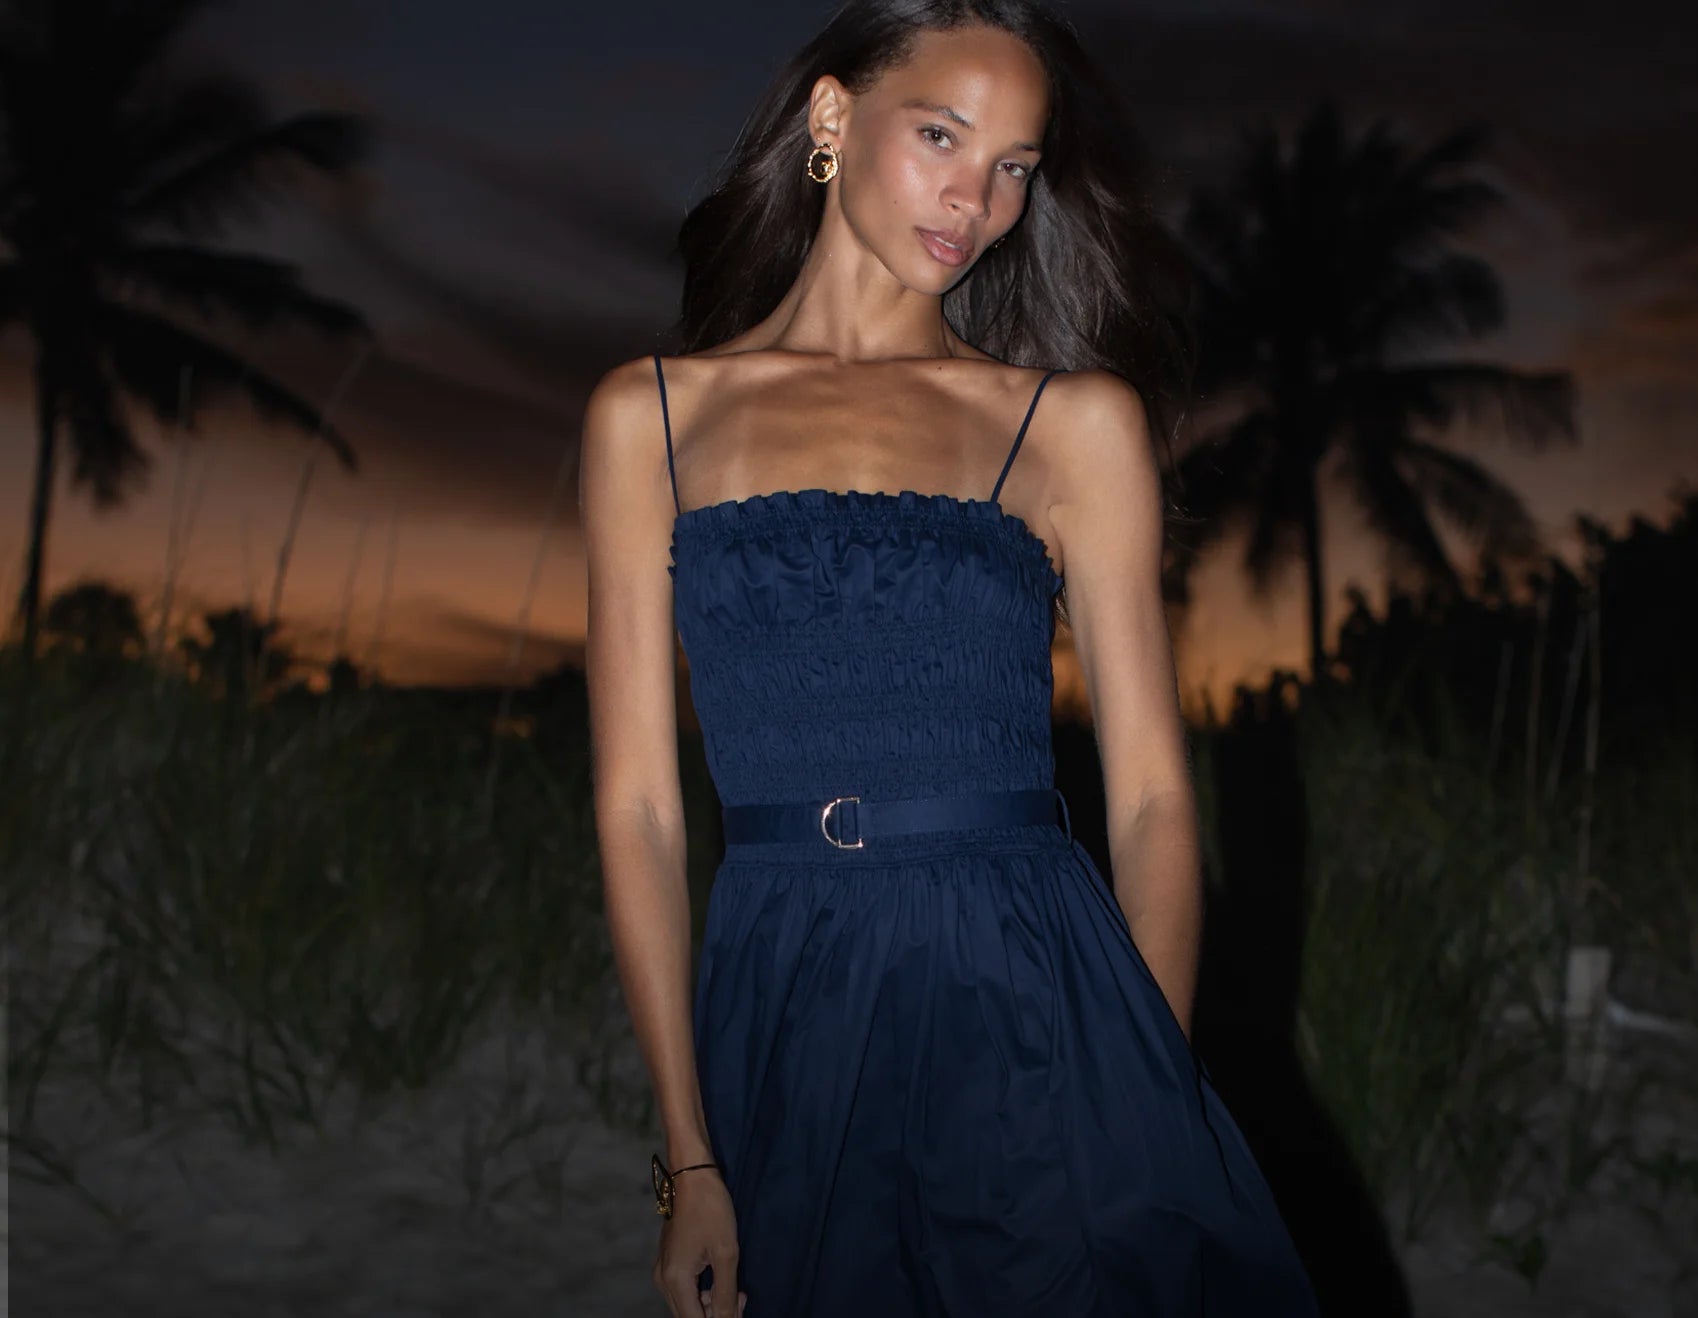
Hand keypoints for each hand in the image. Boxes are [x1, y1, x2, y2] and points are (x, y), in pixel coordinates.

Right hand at [653, 1167, 745, 1316]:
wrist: (692, 1176)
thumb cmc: (711, 1209)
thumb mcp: (726, 1253)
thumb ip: (725, 1293)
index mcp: (675, 1280)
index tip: (740, 1308)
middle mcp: (663, 1281)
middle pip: (689, 1316)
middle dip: (717, 1314)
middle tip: (741, 1297)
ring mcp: (663, 1271)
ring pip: (687, 1305)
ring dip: (711, 1304)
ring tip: (736, 1289)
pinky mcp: (669, 1262)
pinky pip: (685, 1290)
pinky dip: (704, 1292)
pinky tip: (722, 1280)